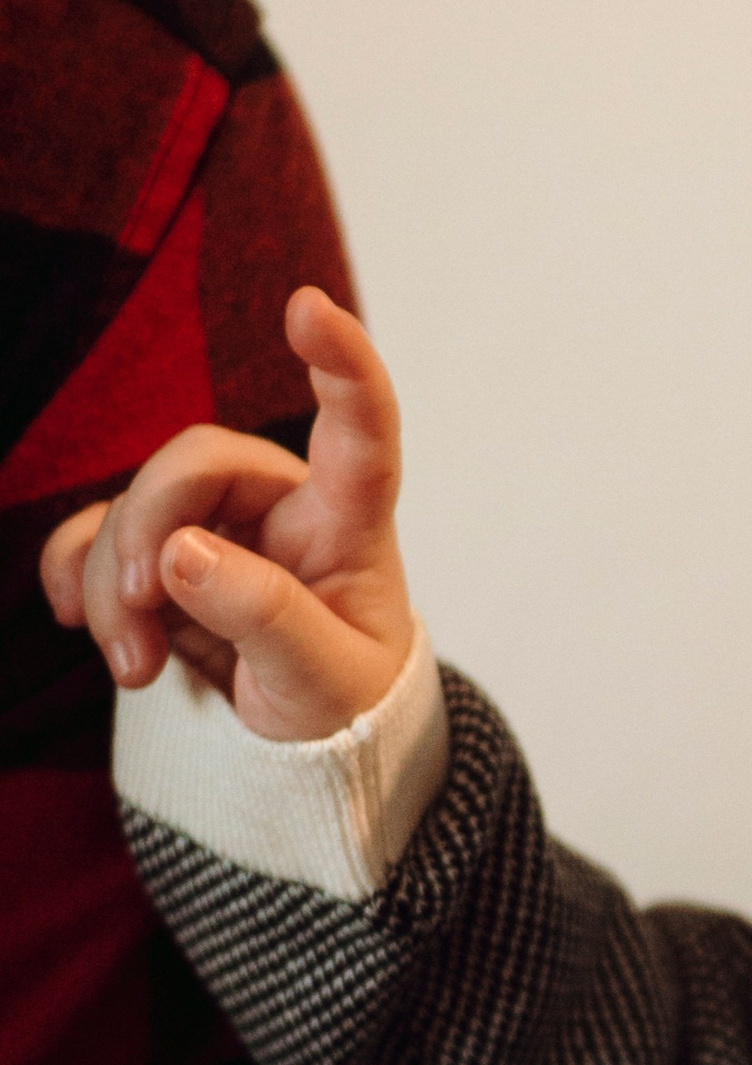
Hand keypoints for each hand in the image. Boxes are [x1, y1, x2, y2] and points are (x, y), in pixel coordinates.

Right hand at [39, 286, 412, 740]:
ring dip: (112, 581)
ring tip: (134, 666)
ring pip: (138, 505)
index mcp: (349, 524)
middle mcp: (283, 507)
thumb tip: (180, 550)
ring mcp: (219, 526)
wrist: (309, 757)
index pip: (361, 431)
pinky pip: (97, 535)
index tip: (308, 307)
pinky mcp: (164, 557)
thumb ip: (264, 617)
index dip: (342, 364)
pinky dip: (77, 576)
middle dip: (150, 525)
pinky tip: (81, 622)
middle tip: (139, 609)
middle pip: (198, 461)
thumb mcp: (324, 684)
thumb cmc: (345, 711)